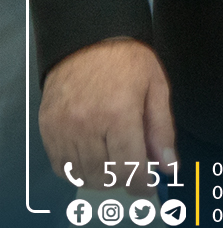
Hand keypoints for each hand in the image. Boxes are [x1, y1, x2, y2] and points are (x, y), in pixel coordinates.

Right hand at [40, 38, 174, 190]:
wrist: (88, 40)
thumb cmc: (127, 60)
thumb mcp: (156, 89)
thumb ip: (162, 131)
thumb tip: (169, 167)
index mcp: (118, 114)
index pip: (129, 167)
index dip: (141, 184)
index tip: (148, 188)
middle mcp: (87, 124)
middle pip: (104, 175)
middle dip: (123, 180)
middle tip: (134, 171)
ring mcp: (63, 128)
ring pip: (81, 175)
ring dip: (101, 178)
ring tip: (115, 165)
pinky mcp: (48, 128)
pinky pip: (61, 166)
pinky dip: (78, 171)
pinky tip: (93, 159)